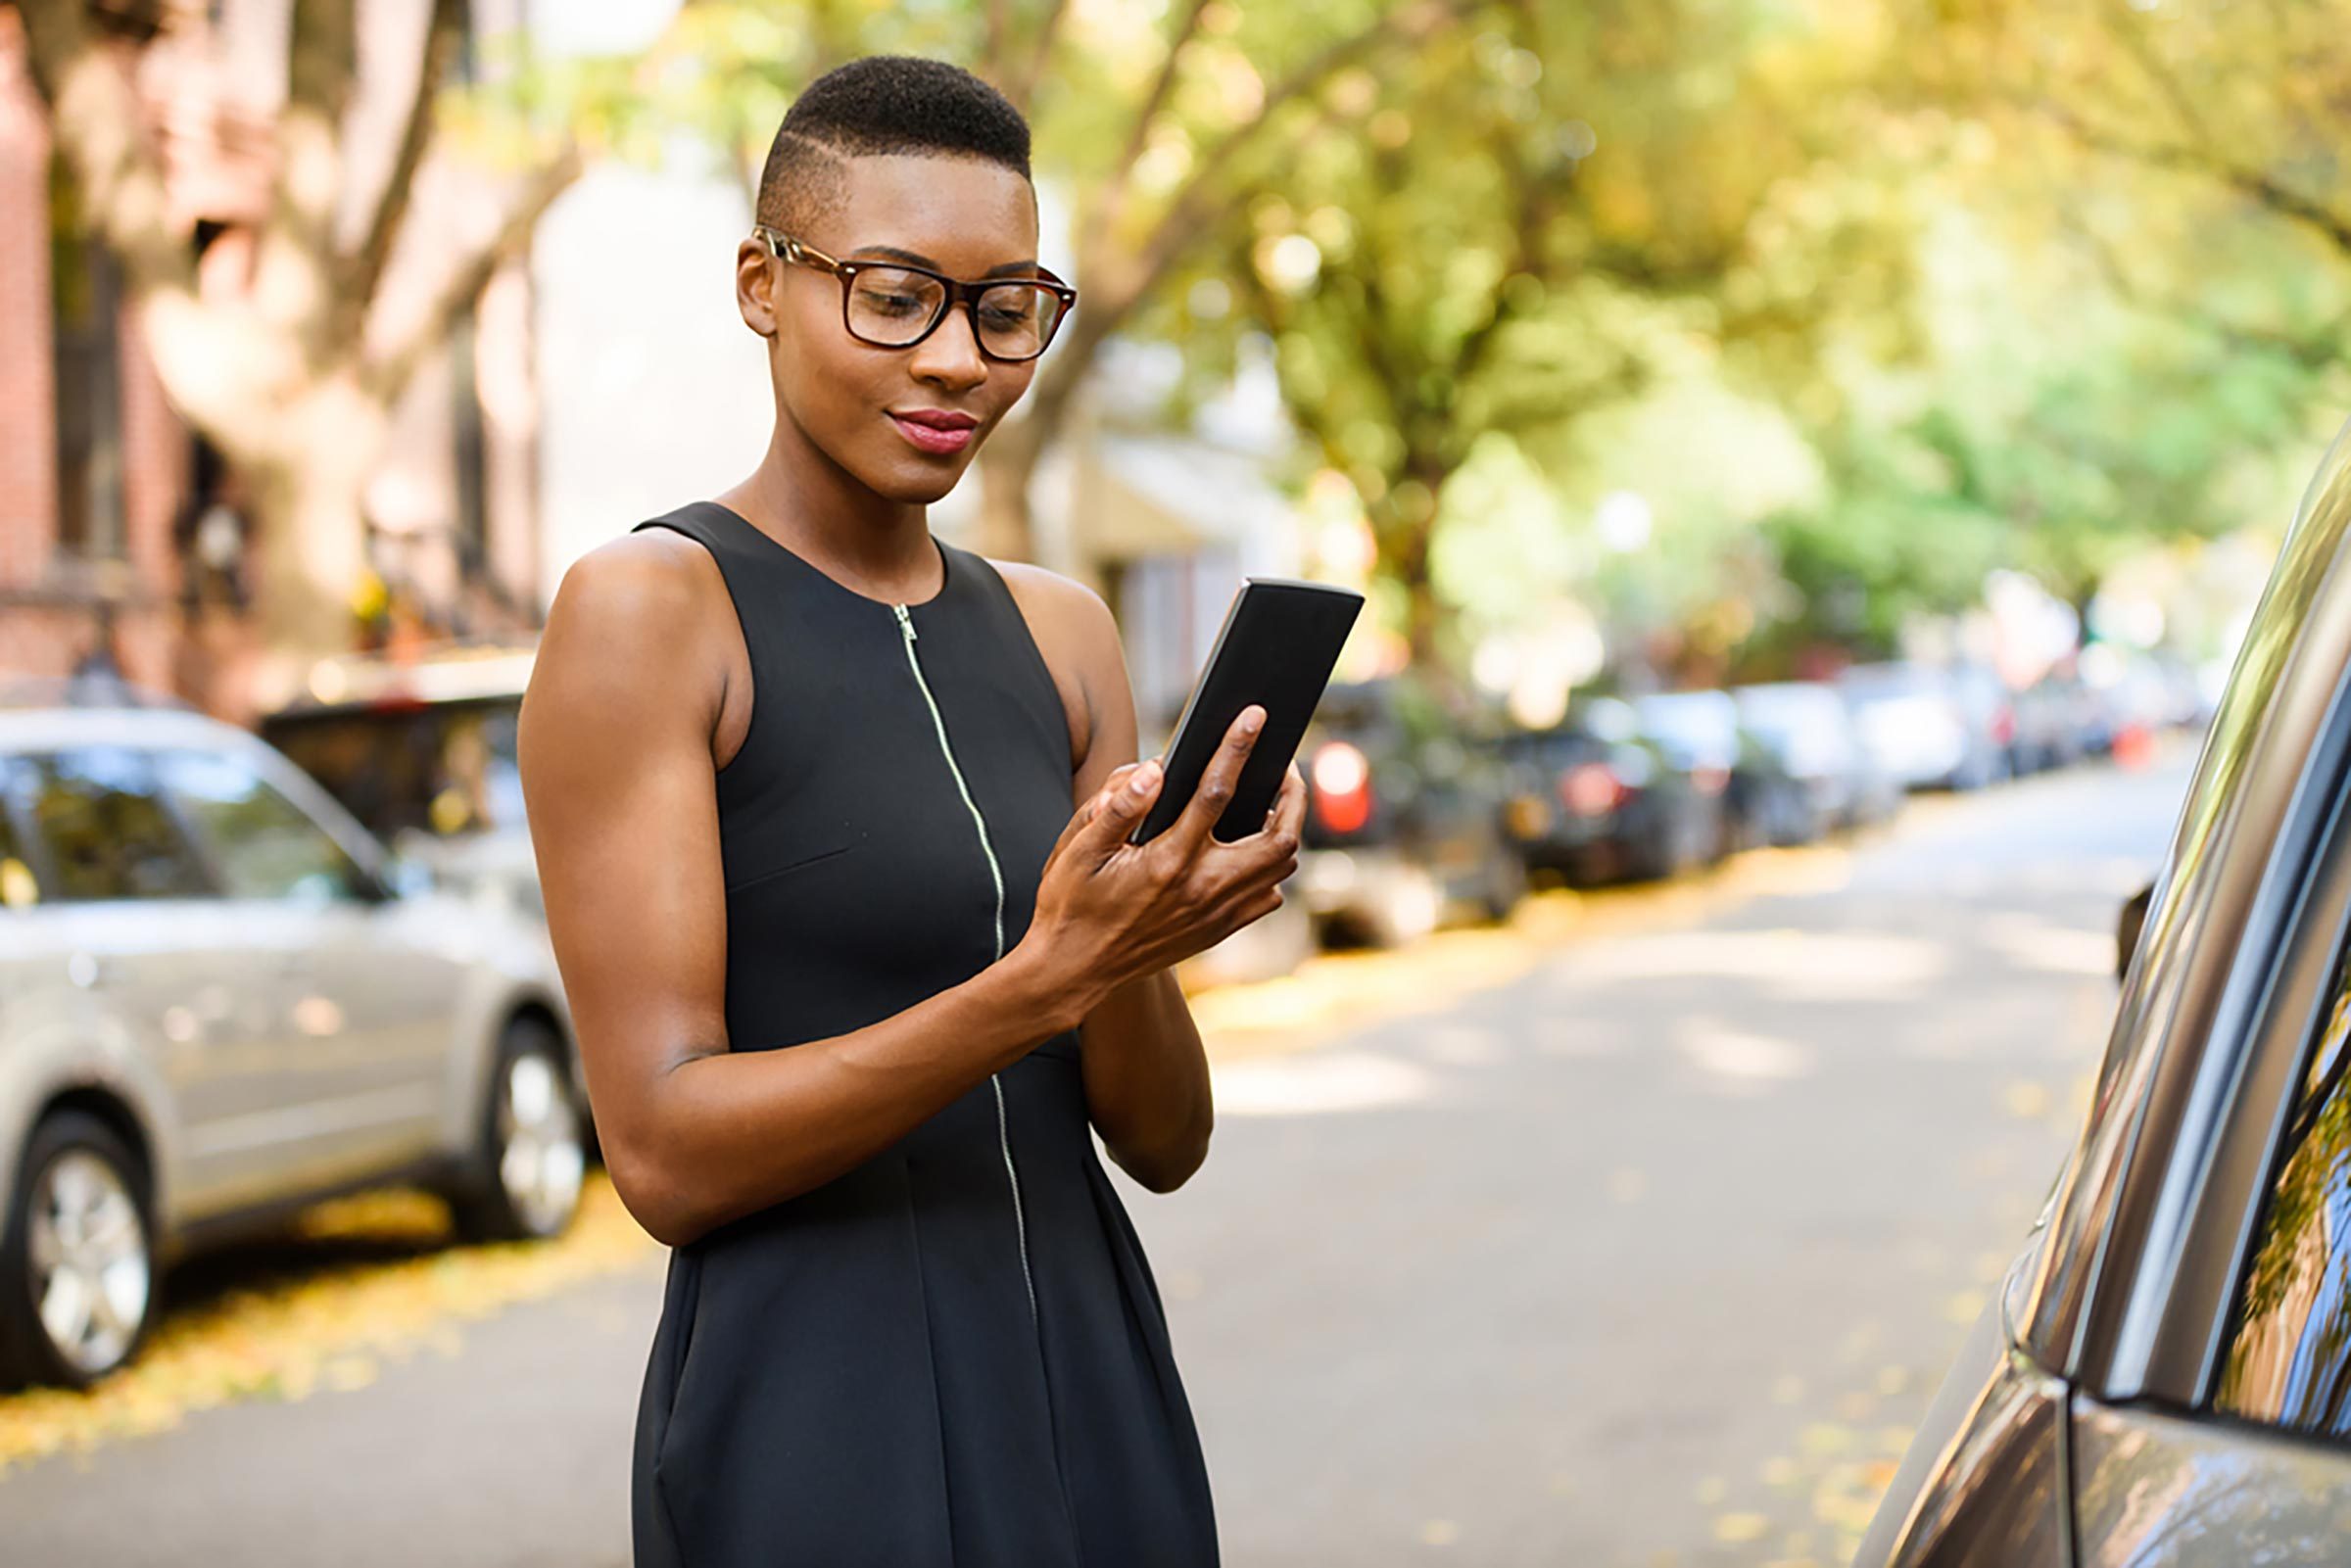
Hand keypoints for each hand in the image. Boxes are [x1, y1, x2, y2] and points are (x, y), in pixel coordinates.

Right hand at [1019, 705, 1305, 1019]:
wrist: (1073, 971)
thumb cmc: (1070, 905)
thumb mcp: (1078, 850)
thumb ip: (1117, 806)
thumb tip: (1155, 769)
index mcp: (1167, 862)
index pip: (1215, 792)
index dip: (1237, 748)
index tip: (1254, 716)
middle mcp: (1201, 890)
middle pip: (1278, 837)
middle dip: (1292, 794)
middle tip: (1282, 768)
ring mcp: (1215, 914)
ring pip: (1281, 868)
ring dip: (1286, 830)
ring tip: (1272, 802)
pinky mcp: (1218, 931)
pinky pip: (1267, 896)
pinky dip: (1272, 869)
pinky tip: (1252, 850)